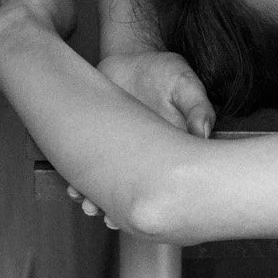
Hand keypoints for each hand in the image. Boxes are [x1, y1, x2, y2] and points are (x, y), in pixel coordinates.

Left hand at [65, 48, 213, 218]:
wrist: (131, 58)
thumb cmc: (163, 71)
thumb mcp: (184, 83)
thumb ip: (196, 105)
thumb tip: (204, 130)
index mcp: (173, 148)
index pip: (167, 182)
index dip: (156, 201)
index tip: (140, 215)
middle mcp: (148, 157)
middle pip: (136, 193)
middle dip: (121, 210)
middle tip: (107, 219)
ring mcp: (123, 153)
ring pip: (111, 187)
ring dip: (98, 199)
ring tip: (88, 206)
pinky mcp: (102, 145)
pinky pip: (91, 169)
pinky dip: (81, 181)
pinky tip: (73, 189)